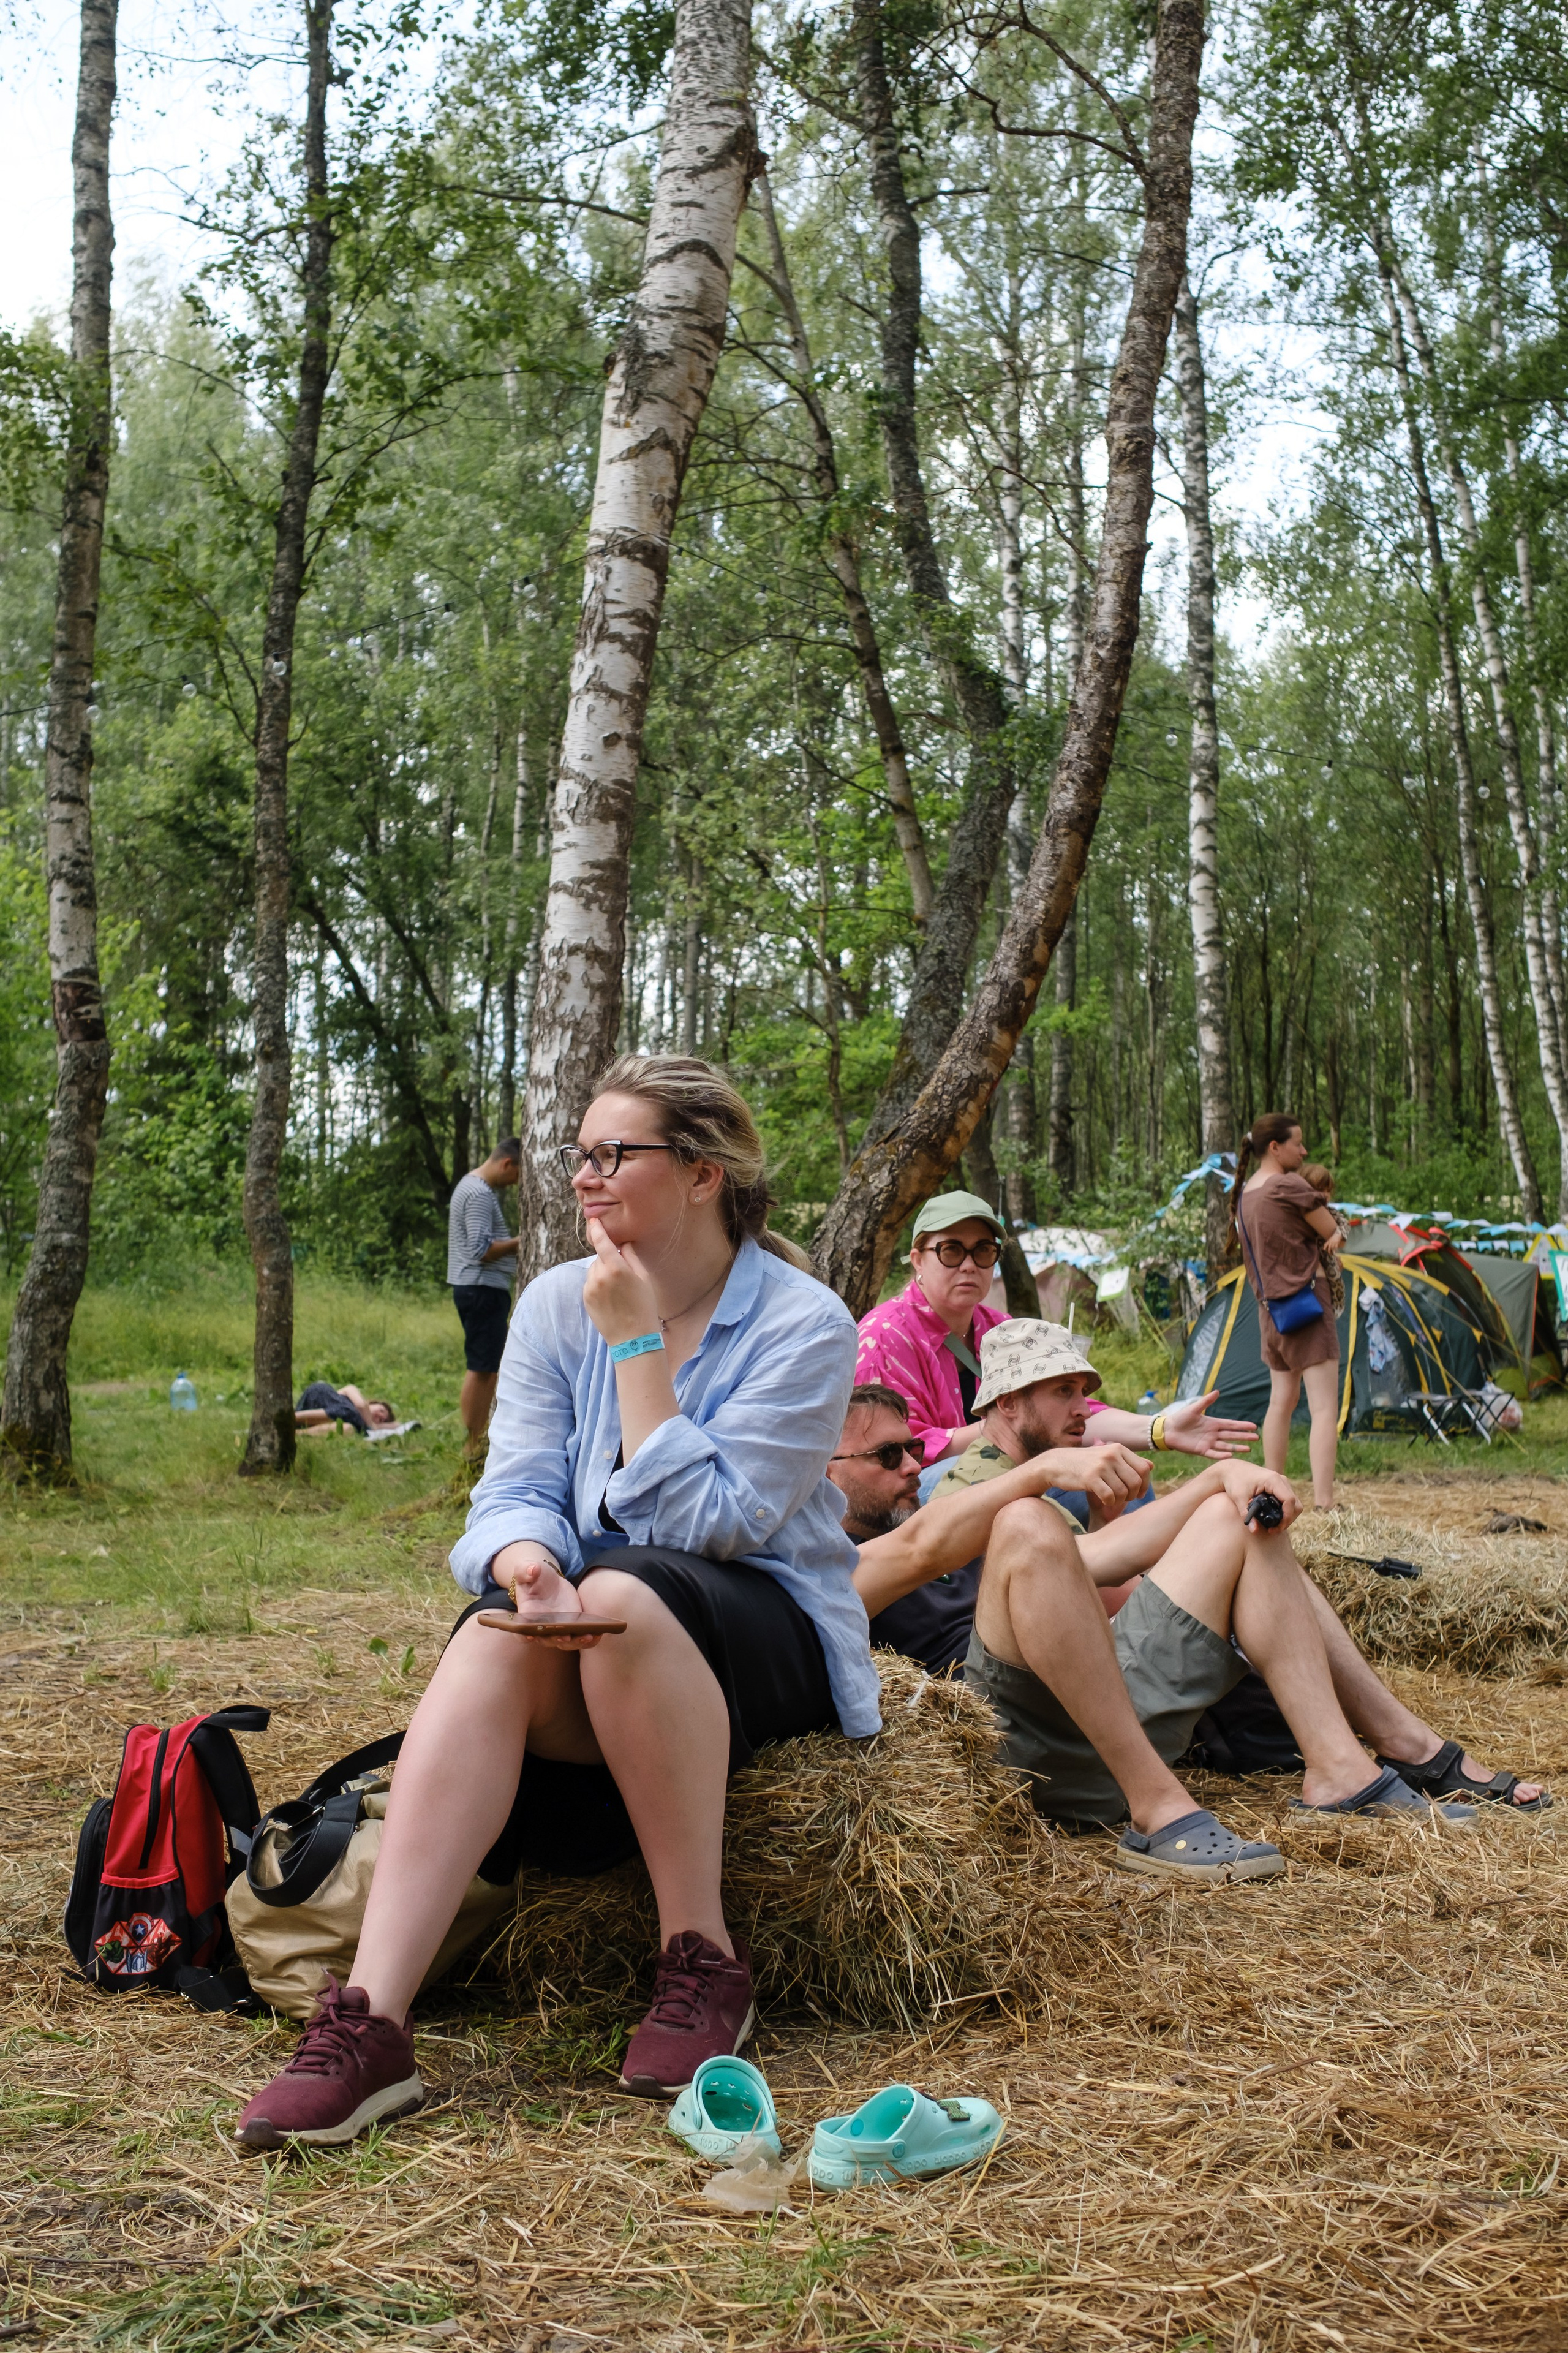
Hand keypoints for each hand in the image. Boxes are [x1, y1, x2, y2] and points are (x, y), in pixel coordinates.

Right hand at [489, 1545, 607, 1648]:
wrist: (549, 1582)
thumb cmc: (534, 1577)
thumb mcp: (527, 1569)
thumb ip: (526, 1570)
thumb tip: (531, 1569)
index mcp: (527, 1616)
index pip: (523, 1631)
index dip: (525, 1635)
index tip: (531, 1635)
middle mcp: (542, 1629)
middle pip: (548, 1640)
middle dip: (557, 1639)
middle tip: (565, 1636)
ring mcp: (558, 1631)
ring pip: (567, 1643)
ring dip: (577, 1641)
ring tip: (588, 1636)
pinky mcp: (573, 1627)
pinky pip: (580, 1638)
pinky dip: (589, 1640)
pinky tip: (598, 1633)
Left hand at [581, 1216, 660, 1347]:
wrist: (633, 1339)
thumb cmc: (645, 1308)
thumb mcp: (644, 1279)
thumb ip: (631, 1257)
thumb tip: (623, 1243)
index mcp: (616, 1269)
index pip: (602, 1242)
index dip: (598, 1229)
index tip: (594, 1221)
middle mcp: (599, 1277)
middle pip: (601, 1258)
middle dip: (609, 1261)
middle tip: (625, 1277)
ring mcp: (590, 1289)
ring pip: (594, 1271)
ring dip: (603, 1273)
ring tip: (619, 1291)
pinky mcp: (585, 1299)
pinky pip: (591, 1284)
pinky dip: (598, 1285)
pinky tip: (612, 1299)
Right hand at [1072, 1441, 1150, 1519]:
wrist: (1056, 1464)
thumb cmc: (1084, 1463)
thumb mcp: (1107, 1456)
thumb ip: (1129, 1461)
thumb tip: (1151, 1466)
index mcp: (1119, 1448)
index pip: (1143, 1469)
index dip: (1145, 1484)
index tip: (1139, 1493)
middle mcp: (1111, 1455)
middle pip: (1136, 1482)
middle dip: (1133, 1495)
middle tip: (1124, 1499)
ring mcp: (1101, 1466)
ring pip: (1123, 1491)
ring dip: (1120, 1500)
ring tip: (1112, 1499)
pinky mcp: (1090, 1478)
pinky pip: (1110, 1497)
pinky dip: (1109, 1502)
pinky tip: (1104, 1500)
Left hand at [1160, 1391, 1259, 1459]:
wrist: (1168, 1429)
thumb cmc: (1180, 1418)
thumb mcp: (1194, 1408)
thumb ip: (1205, 1401)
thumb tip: (1217, 1391)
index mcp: (1213, 1423)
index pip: (1231, 1425)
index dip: (1242, 1426)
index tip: (1254, 1426)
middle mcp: (1213, 1434)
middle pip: (1232, 1436)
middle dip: (1244, 1437)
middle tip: (1256, 1438)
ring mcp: (1208, 1442)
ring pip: (1226, 1445)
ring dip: (1236, 1447)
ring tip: (1248, 1449)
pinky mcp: (1201, 1450)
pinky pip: (1213, 1453)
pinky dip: (1221, 1454)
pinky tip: (1230, 1454)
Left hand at [1215, 1461, 1298, 1528]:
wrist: (1231, 1469)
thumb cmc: (1235, 1480)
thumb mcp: (1239, 1497)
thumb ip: (1246, 1514)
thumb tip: (1254, 1530)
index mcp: (1273, 1480)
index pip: (1289, 1501)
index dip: (1287, 1516)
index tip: (1277, 1527)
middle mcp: (1281, 1480)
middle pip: (1295, 1503)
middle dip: (1288, 1519)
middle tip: (1275, 1529)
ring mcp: (1281, 1483)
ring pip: (1294, 1503)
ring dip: (1288, 1516)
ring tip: (1274, 1526)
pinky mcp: (1279, 1486)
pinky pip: (1288, 1501)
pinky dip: (1285, 1511)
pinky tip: (1274, 1519)